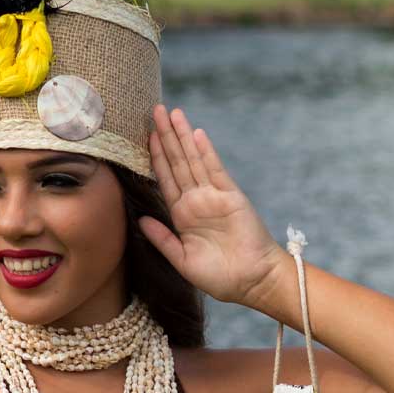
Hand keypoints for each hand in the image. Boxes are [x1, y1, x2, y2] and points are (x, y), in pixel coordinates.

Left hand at [139, 106, 286, 307]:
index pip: (164, 179)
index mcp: (182, 215)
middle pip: (177, 162)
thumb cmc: (220, 277)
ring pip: (193, 160)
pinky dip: (205, 152)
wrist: (253, 282)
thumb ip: (162, 239)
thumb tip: (140, 219)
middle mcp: (196, 201)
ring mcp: (214, 196)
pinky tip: (196, 134)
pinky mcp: (231, 196)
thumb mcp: (182, 260)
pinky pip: (215, 170)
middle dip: (165, 136)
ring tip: (172, 113)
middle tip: (154, 110)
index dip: (154, 156)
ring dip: (182, 136)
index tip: (144, 135)